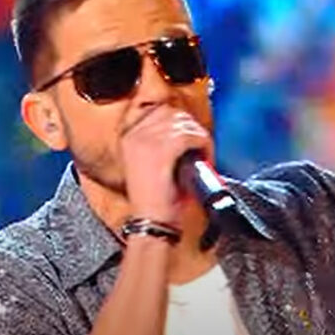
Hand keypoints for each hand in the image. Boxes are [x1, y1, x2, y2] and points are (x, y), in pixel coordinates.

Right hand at [118, 104, 213, 224]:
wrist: (153, 223)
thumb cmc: (158, 200)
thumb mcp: (153, 165)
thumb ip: (165, 143)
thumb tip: (186, 128)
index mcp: (129, 136)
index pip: (161, 110)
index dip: (181, 122)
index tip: (190, 139)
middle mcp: (135, 134)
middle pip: (173, 113)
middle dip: (192, 128)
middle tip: (200, 148)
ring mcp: (146, 141)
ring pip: (184, 122)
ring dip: (199, 137)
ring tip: (202, 155)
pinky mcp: (161, 150)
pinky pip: (191, 135)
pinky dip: (204, 144)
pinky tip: (204, 158)